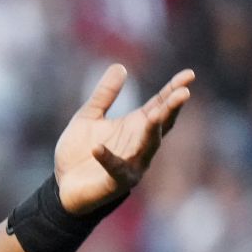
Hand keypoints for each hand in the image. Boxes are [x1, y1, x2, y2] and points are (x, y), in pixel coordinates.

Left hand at [54, 65, 194, 213]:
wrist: (63, 185)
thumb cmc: (79, 151)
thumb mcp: (88, 117)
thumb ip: (104, 95)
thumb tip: (120, 66)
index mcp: (136, 126)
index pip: (159, 105)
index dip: (173, 91)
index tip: (189, 75)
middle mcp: (140, 144)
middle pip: (161, 124)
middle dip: (171, 109)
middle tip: (183, 93)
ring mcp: (132, 164)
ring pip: (148, 147)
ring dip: (152, 131)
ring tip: (154, 115)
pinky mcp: (116, 182)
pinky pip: (114, 169)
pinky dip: (107, 159)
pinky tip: (97, 149)